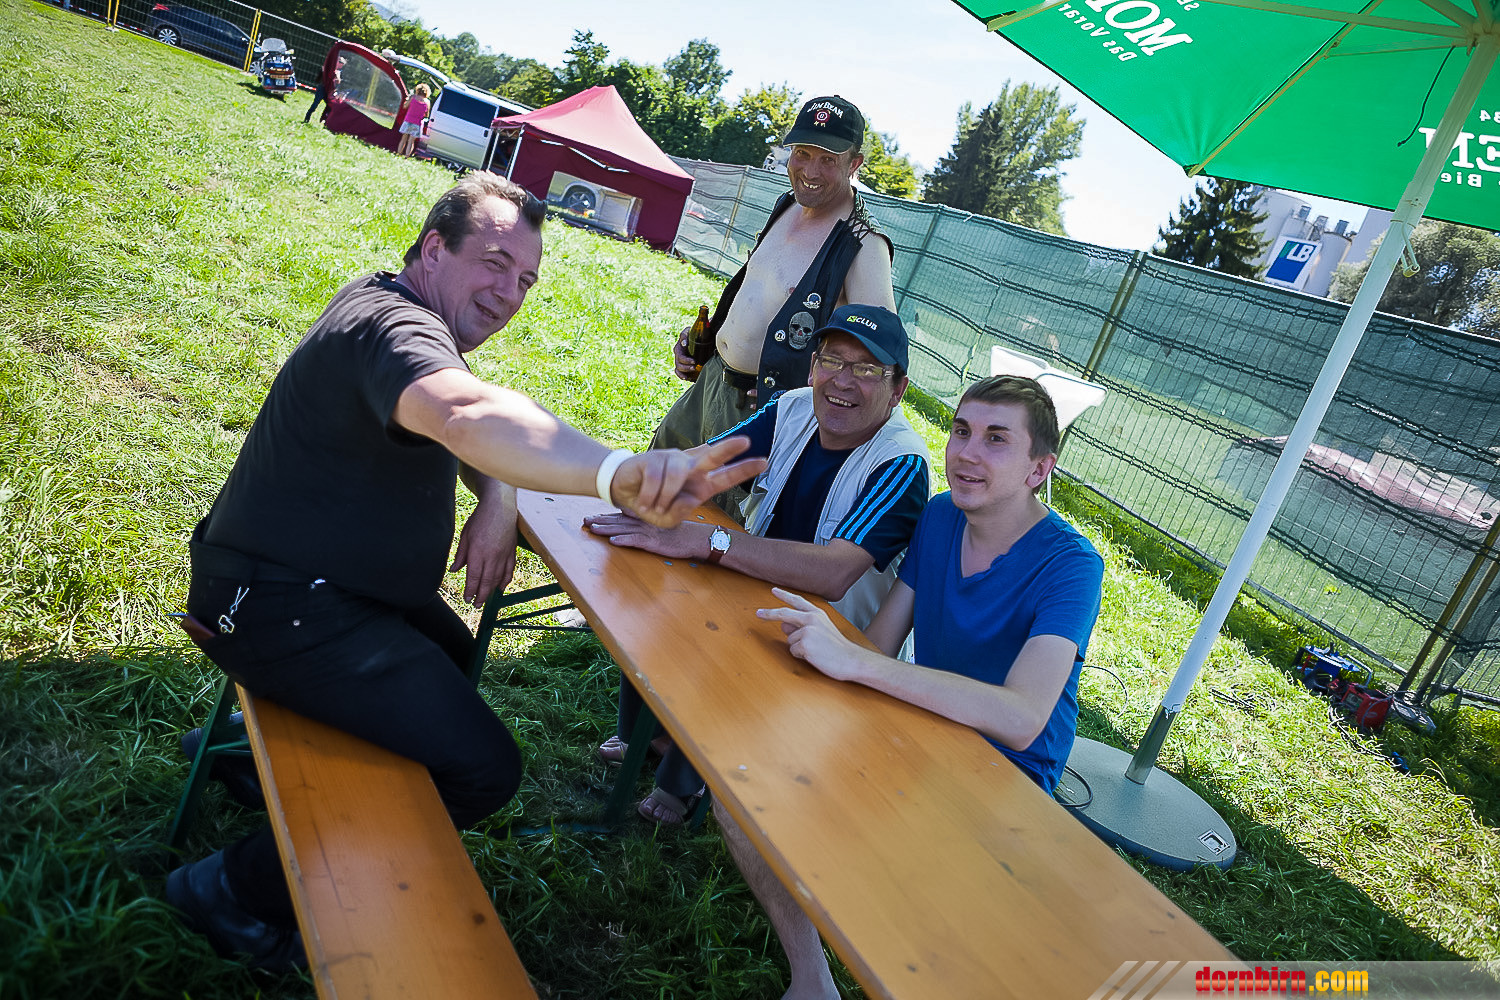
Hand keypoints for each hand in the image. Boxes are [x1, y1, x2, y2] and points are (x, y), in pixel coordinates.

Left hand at [450, 485, 517, 605]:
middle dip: (481, 595)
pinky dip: (505, 581)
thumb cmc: (480, 519)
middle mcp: (492, 556)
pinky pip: (509, 570)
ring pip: (498, 578)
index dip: (470, 590)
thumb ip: (460, 555)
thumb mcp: (465, 536)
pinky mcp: (511, 552)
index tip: (467, 598)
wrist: (500, 507)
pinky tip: (501, 588)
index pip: (474, 577)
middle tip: (476, 605)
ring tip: (486, 600)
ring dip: (492, 591)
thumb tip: (454, 570)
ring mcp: (503, 555)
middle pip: (486, 581)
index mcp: (477, 552)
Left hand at [583, 512, 709, 558]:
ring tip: (592, 529)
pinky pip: (636, 540)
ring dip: (607, 529)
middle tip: (584, 520)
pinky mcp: (653, 542)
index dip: (605, 516)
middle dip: (600, 521)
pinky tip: (612, 541)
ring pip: (622, 529)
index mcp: (644, 520)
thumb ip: (644, 521)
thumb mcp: (659, 524)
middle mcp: (643, 523)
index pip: (621, 516)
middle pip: (617, 521)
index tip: (591, 516)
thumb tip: (627, 515)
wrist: (695, 538)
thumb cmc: (679, 533)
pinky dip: (624, 540)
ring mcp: (647, 532)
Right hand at [610, 436, 765, 527]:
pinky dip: (650, 495)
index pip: (726, 476)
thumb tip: (689, 498)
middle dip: (728, 449)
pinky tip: (644, 500)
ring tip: (654, 507)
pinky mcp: (652, 458)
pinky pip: (656, 478)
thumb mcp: (667, 519)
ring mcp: (672, 459)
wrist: (623, 493)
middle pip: (712, 456)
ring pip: (676, 476)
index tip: (764, 462)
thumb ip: (681, 513)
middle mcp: (690, 467)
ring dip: (664, 498)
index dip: (744, 470)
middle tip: (745, 441)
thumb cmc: (651, 504)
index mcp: (700, 484)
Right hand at [673, 325, 699, 381]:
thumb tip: (684, 344)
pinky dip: (682, 376)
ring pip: (678, 369)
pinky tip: (687, 378)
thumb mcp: (689, 331)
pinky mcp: (684, 366)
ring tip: (693, 371)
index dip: (686, 360)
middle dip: (686, 367)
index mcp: (679, 348)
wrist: (700, 337)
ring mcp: (680, 361)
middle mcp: (678, 355)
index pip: (679, 356)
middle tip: (695, 367)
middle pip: (679, 364)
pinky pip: (679, 373)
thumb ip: (685, 335)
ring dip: (685, 372)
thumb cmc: (694, 333)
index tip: (694, 361)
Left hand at [756, 587, 859, 678]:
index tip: (773, 590)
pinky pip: (792, 650)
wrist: (851, 659)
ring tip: (815, 651)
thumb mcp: (822, 631)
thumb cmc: (837, 648)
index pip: (797, 601)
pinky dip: (800, 655)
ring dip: (797, 647)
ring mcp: (808, 631)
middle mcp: (811, 619)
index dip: (784, 595)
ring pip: (789, 639)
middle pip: (784, 614)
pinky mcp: (805, 644)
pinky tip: (814, 656)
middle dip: (769, 613)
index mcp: (817, 614)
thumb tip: (783, 625)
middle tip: (758, 613)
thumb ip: (803, 625)